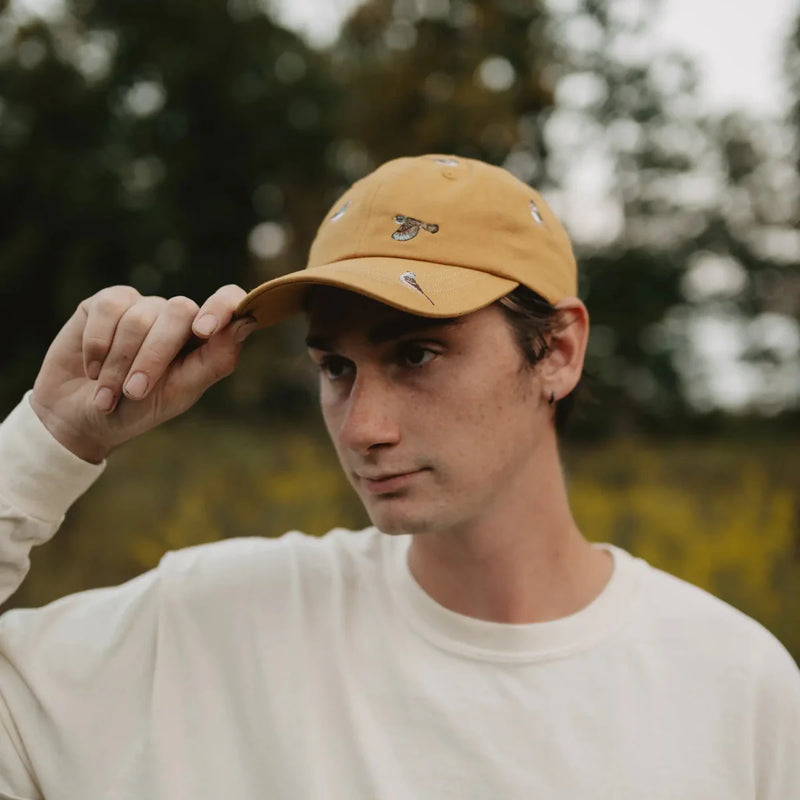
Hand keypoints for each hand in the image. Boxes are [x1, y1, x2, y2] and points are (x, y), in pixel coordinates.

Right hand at [30, 285, 256, 462]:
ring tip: (108, 395)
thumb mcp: (179, 393)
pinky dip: (97, 346)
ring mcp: (142, 306)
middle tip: (134, 392)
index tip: (205, 330)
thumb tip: (246, 323)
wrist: (80, 418)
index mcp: (203, 338)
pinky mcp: (106, 303)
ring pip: (139, 316)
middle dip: (153, 357)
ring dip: (119, 363)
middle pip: (178, 312)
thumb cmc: (138, 410)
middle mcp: (176, 317)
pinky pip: (108, 310)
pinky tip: (92, 369)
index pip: (228, 301)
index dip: (222, 307)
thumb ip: (214, 360)